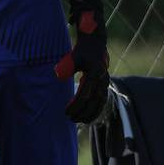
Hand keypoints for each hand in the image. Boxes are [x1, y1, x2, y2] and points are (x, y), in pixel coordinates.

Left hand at [54, 9, 109, 123]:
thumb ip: (67, 66)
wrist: (95, 43)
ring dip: (90, 114)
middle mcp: (102, 78)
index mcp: (95, 72)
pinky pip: (102, 101)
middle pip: (94, 101)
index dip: (76, 105)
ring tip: (79, 121)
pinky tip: (87, 118)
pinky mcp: (105, 85)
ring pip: (100, 103)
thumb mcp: (73, 56)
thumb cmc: (82, 51)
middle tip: (70, 118)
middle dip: (82, 112)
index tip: (66, 112)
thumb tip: (58, 75)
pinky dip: (96, 110)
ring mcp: (105, 82)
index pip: (85, 94)